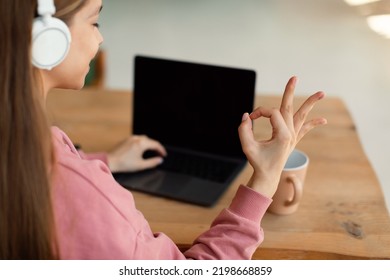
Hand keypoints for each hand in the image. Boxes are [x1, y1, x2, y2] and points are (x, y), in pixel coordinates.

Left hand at [107, 135, 166, 172]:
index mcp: (142, 144)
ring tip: (151, 151)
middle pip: (150, 140)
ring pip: (144, 139)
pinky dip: (142, 143)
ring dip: (149, 144)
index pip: (156, 144)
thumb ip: (152, 162)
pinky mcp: (126, 140)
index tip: (164, 155)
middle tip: (159, 154)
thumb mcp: (141, 165)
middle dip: (156, 147)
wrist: (110, 161)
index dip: (161, 150)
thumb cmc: (124, 164)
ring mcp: (131, 138)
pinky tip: (142, 149)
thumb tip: (160, 160)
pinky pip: (137, 139)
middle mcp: (137, 138)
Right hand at [238, 76, 326, 197]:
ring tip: (322, 93)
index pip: (271, 113)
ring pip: (302, 116)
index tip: (250, 118)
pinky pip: (305, 129)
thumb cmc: (258, 163)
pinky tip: (323, 121)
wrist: (268, 177)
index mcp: (282, 135)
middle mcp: (290, 134)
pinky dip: (313, 123)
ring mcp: (293, 137)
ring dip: (311, 104)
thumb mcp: (247, 147)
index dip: (259, 112)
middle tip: (294, 77)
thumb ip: (243, 130)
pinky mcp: (293, 140)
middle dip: (290, 91)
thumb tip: (246, 116)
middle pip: (290, 108)